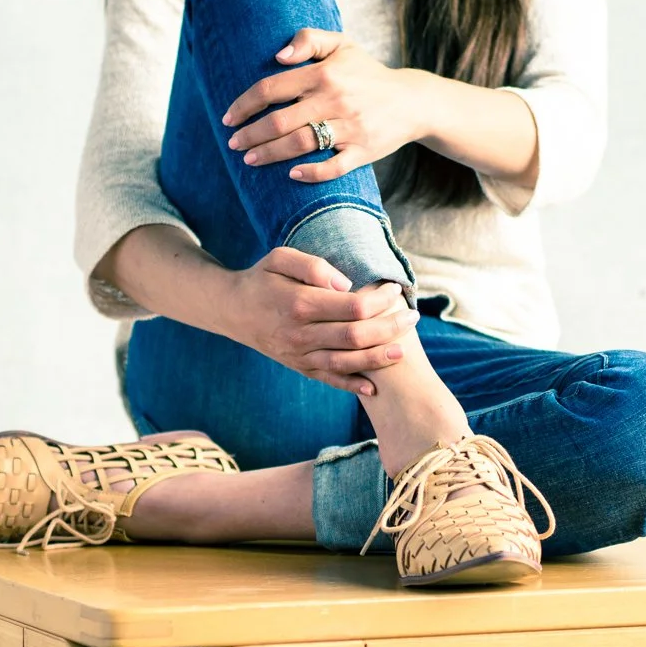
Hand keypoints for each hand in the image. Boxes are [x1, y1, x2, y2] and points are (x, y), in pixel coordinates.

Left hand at [222, 29, 428, 183]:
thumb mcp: (342, 45)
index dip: (244, 104)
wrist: (413, 102)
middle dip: (250, 134)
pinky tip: (292, 174)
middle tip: (234, 144)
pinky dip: (311, 172)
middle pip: (280, 121)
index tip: (228, 117)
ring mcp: (350, 128)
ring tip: (250, 160)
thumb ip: (308, 40)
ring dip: (270, 154)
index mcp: (324, 74)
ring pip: (300, 144)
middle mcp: (335, 100)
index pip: (272, 89)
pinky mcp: (364, 151)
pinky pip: (334, 167)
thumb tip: (279, 56)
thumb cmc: (368, 74)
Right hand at [226, 247, 418, 394]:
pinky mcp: (299, 367)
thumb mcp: (280, 258)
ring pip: (346, 362)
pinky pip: (329, 380)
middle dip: (390, 328)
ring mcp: (300, 354)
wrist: (232, 310)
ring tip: (404, 351)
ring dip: (379, 359)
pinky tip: (374, 388)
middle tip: (413, 317)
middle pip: (355, 336)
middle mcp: (300, 334)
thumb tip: (346, 285)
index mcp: (299, 304)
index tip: (394, 289)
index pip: (351, 307)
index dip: (379, 300)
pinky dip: (352, 386)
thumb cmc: (263, 278)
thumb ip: (314, 266)